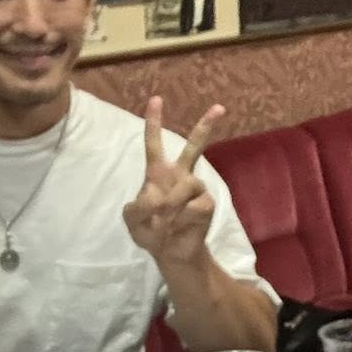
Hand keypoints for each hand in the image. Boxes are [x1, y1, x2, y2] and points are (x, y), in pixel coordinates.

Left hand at [122, 96, 223, 268]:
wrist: (170, 253)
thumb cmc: (149, 230)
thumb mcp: (132, 220)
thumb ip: (137, 207)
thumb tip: (158, 197)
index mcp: (158, 173)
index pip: (153, 144)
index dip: (153, 122)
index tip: (156, 99)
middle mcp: (180, 176)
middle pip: (194, 147)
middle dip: (206, 126)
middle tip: (220, 107)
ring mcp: (196, 189)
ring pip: (186, 185)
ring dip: (172, 205)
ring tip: (165, 221)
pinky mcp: (206, 204)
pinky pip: (193, 206)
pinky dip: (181, 218)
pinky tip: (178, 226)